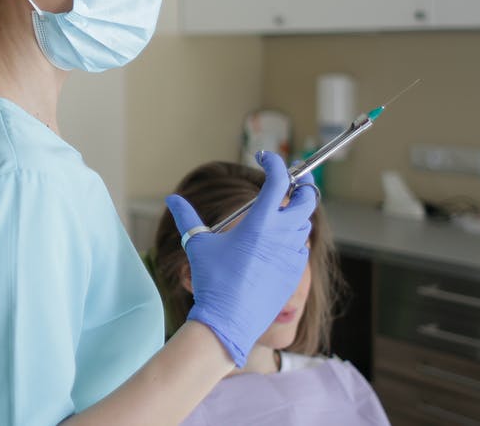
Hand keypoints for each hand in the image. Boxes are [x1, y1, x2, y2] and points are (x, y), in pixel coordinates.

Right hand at [166, 151, 314, 366]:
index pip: (278, 181)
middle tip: (289, 184)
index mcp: (259, 223)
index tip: (266, 159)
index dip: (275, 164)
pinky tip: (277, 245)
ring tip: (279, 215)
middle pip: (307, 200)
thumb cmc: (212, 280)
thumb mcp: (197, 245)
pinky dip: (293, 240)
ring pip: (304, 225)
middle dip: (302, 187)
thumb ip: (186, 217)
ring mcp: (292, 255)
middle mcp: (281, 235)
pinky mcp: (295, 272)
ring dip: (295, 215)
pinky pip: (301, 249)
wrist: (229, 320)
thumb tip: (172, 199)